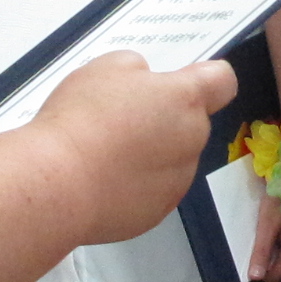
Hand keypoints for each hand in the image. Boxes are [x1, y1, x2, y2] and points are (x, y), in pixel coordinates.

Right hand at [27, 52, 239, 246]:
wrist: (58, 184)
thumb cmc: (83, 118)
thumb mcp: (106, 68)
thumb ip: (136, 70)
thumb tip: (145, 84)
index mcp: (184, 99)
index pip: (222, 81)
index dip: (206, 78)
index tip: (182, 81)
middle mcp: (191, 140)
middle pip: (191, 123)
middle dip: (164, 119)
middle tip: (120, 118)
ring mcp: (177, 181)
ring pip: (171, 160)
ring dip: (149, 154)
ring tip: (104, 153)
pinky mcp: (156, 213)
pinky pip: (152, 192)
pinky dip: (134, 186)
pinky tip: (101, 181)